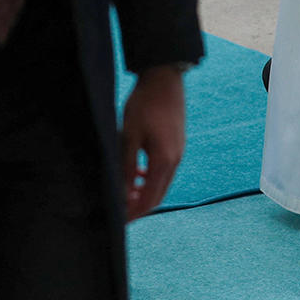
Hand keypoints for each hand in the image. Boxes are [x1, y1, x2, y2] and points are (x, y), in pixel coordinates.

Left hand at [122, 65, 185, 220]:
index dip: (134, 212)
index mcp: (164, 160)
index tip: (120, 221)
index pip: (150, 198)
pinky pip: (165, 170)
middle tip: (121, 213)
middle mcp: (176, 159)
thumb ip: (128, 167)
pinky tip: (138, 174)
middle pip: (159, 195)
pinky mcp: (177, 144)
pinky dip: (152, 179)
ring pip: (162, 183)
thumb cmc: (145, 104)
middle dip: (140, 206)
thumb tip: (124, 193)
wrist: (164, 78)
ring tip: (126, 195)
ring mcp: (179, 151)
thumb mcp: (130, 136)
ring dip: (145, 192)